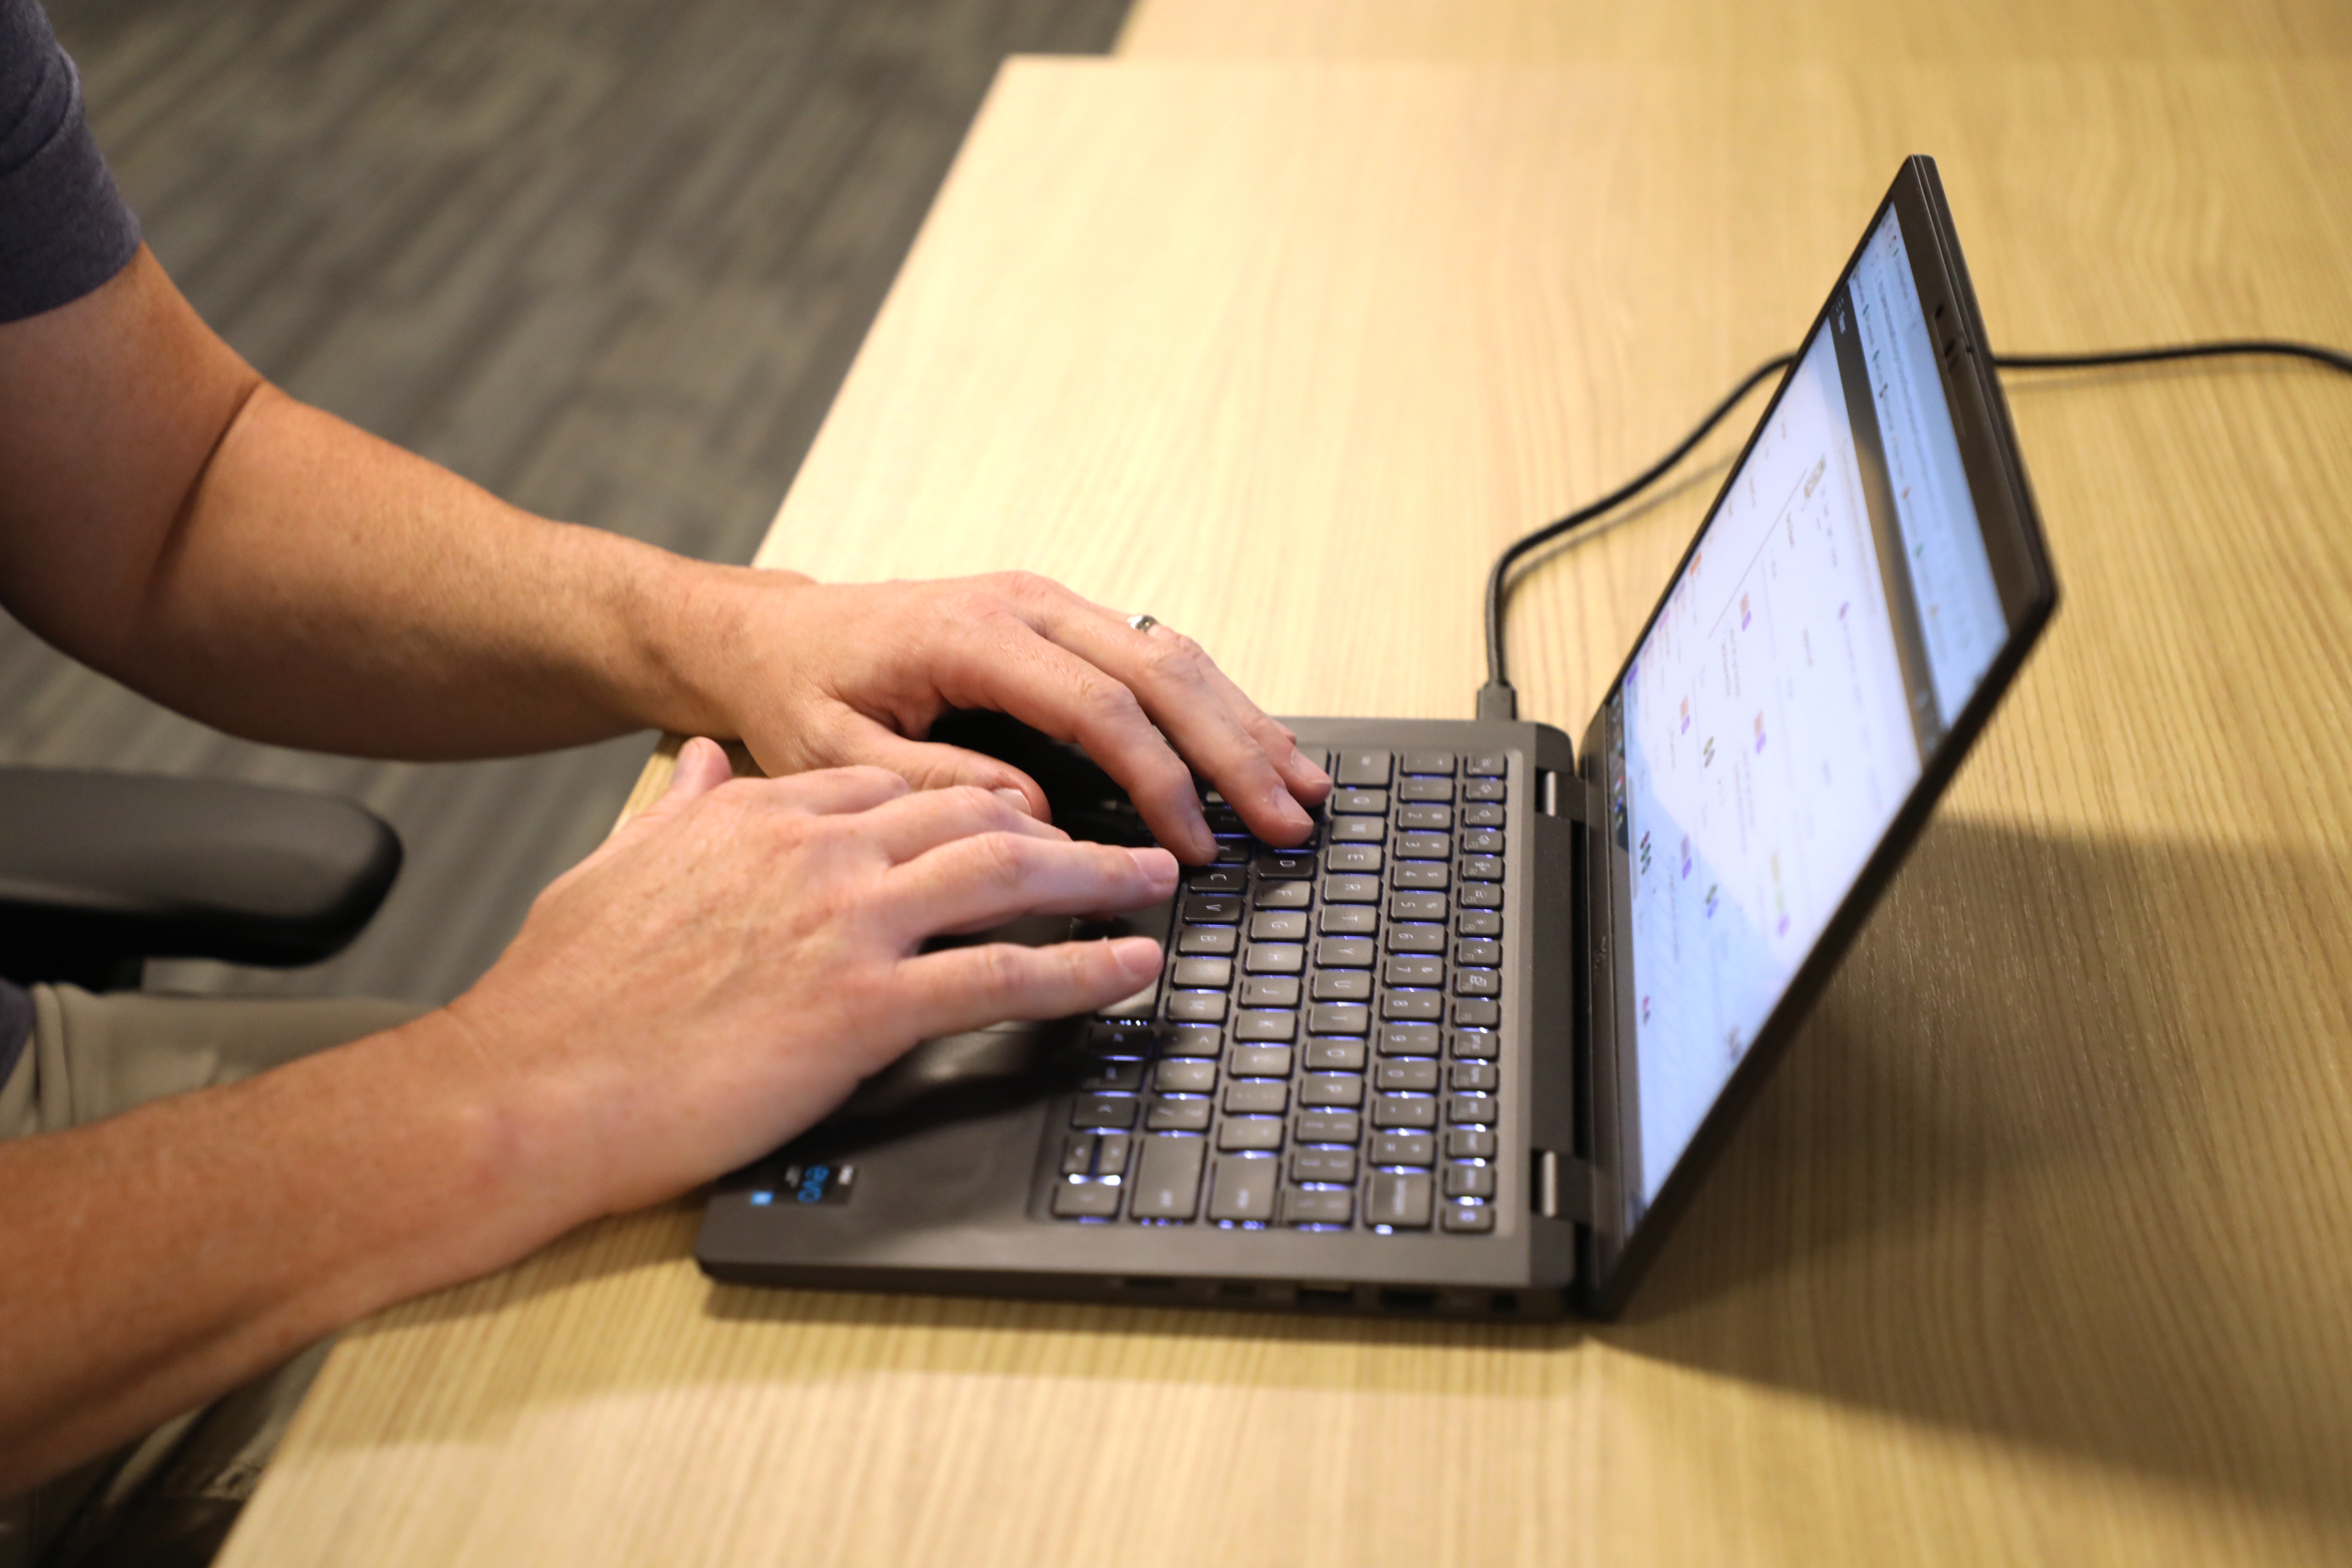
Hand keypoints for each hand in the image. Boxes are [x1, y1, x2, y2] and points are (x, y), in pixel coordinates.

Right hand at [441, 738, 1177, 1221]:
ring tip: (1158, 879)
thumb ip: (671, 808)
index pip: (896, 782)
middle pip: (971, 810)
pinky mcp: (861, 1007)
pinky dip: (1080, 972)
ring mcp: (844, 925)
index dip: (974, 792)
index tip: (1022, 807)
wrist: (530, 1082)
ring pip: (1005, 875)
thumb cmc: (563, 993)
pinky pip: (1000, 977)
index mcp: (758, 815)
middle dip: (1058, 819)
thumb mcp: (614, 864)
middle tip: (1120, 829)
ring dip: (1097, 877)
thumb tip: (693, 763)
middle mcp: (815, 852)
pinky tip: (1130, 971)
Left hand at [691, 570, 1330, 859]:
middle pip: (1161, 673)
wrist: (772, 633)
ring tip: (1302, 785)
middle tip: (1289, 819)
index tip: (1194, 846)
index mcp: (973, 632)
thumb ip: (929, 782)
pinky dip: (1214, 706)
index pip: (1098, 707)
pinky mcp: (1060, 623)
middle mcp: (1025, 604)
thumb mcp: (832, 753)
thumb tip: (1032, 814)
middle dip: (1233, 751)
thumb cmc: (798, 691)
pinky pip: (1155, 658)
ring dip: (1242, 722)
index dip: (1159, 779)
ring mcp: (1049, 606)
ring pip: (1174, 657)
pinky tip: (1255, 746)